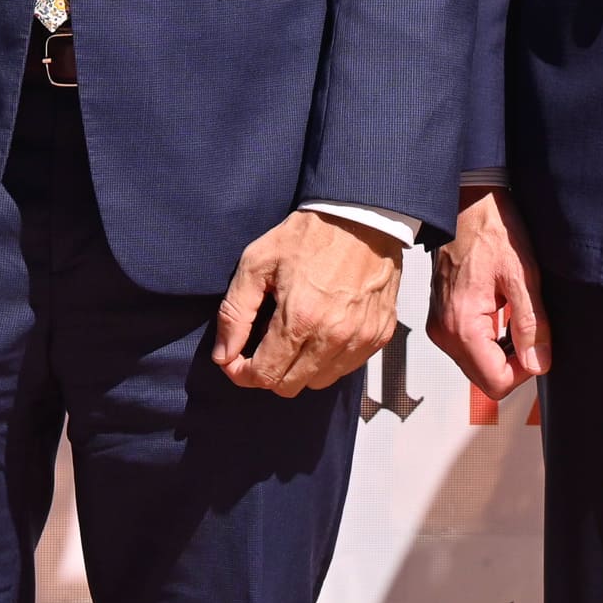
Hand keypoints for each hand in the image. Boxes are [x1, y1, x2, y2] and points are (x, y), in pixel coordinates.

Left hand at [216, 210, 405, 396]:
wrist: (362, 216)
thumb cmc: (308, 236)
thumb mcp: (257, 262)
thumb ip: (235, 312)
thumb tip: (224, 354)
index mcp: (300, 318)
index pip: (265, 375)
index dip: (242, 373)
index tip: (236, 360)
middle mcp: (334, 336)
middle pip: (290, 386)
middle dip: (269, 372)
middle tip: (262, 348)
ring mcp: (360, 338)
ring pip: (319, 382)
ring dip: (300, 368)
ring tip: (295, 336)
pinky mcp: (379, 335)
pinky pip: (347, 368)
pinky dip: (329, 360)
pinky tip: (322, 331)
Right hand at [428, 187, 552, 399]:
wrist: (468, 202)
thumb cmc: (491, 229)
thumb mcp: (522, 276)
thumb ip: (531, 325)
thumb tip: (538, 363)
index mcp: (462, 325)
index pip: (495, 383)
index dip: (524, 371)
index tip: (537, 345)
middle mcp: (445, 331)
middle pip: (485, 378)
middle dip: (513, 361)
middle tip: (529, 327)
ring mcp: (441, 325)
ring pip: (477, 364)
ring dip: (501, 349)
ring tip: (514, 312)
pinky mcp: (443, 317)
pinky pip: (469, 346)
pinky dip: (490, 337)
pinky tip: (501, 310)